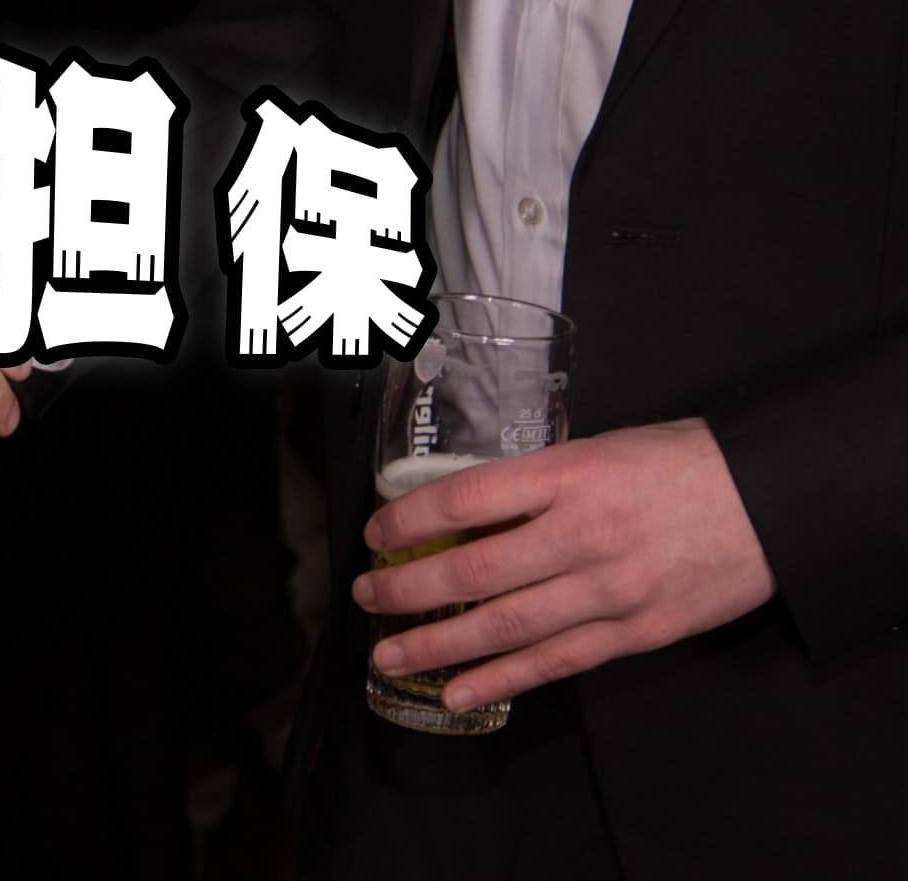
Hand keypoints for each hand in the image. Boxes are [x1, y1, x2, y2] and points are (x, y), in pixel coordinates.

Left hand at [354, 420, 776, 712]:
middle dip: (407, 587)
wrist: (774, 501)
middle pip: (473, 569)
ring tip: (389, 652)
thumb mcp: (599, 447)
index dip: (409, 519)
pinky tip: (455, 691)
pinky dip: (499, 680)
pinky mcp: (637, 632)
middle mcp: (583, 534)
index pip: (465, 499)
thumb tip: (469, 508)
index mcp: (569, 474)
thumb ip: (537, 480)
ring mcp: (611, 589)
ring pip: (504, 625)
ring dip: (436, 642)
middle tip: (365, 593)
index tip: (375, 532)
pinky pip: (555, 663)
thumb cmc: (682, 463)